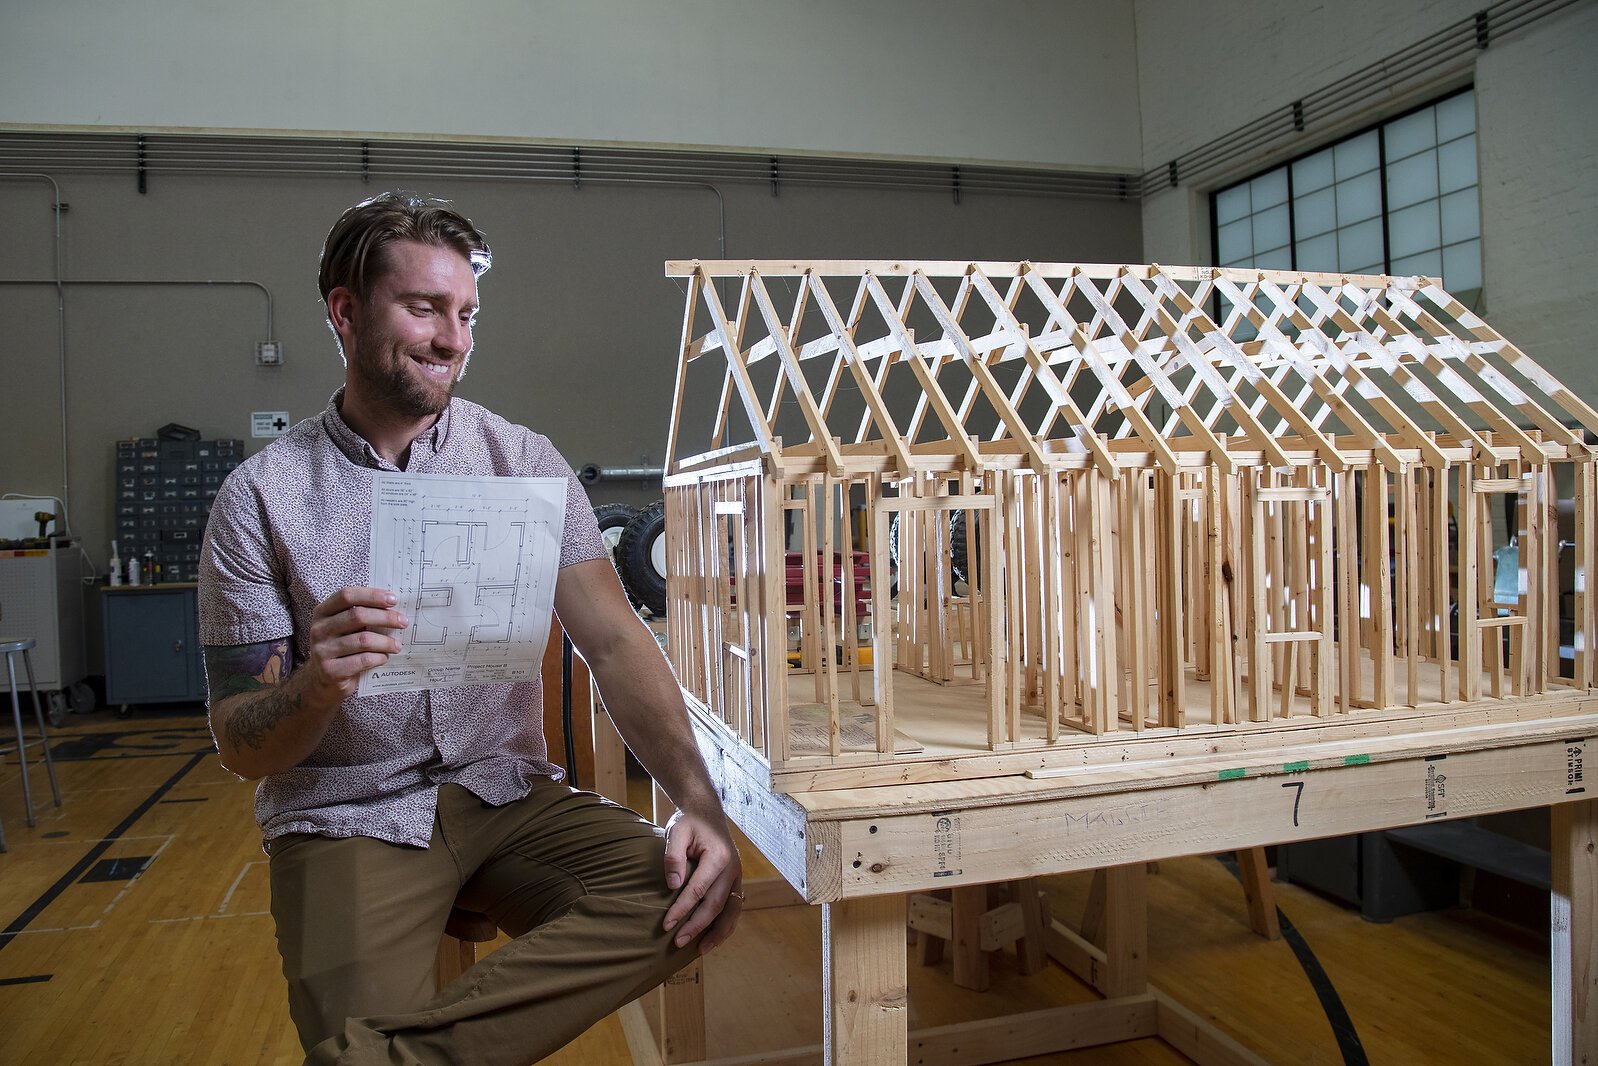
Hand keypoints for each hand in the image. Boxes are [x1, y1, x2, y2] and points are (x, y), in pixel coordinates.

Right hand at [301, 586, 408, 704]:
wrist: (324, 681)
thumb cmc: (342, 648)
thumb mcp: (344, 628)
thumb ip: (361, 615)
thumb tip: (394, 606)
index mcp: (322, 612)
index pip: (346, 595)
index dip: (371, 595)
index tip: (393, 599)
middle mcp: (319, 629)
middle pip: (357, 616)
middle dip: (385, 617)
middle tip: (403, 622)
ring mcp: (322, 650)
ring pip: (363, 640)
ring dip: (386, 642)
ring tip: (397, 645)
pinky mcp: (331, 670)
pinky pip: (363, 660)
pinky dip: (379, 658)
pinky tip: (384, 658)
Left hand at [661, 809, 742, 952]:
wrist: (706, 812)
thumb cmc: (689, 823)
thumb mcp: (677, 833)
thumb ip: (673, 858)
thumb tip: (672, 886)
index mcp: (718, 857)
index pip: (698, 890)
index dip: (682, 909)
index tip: (665, 924)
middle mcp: (732, 868)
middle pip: (715, 905)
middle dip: (696, 926)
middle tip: (677, 942)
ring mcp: (736, 876)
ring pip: (731, 911)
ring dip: (717, 932)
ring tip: (701, 949)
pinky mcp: (735, 881)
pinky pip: (733, 907)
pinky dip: (725, 925)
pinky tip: (713, 937)